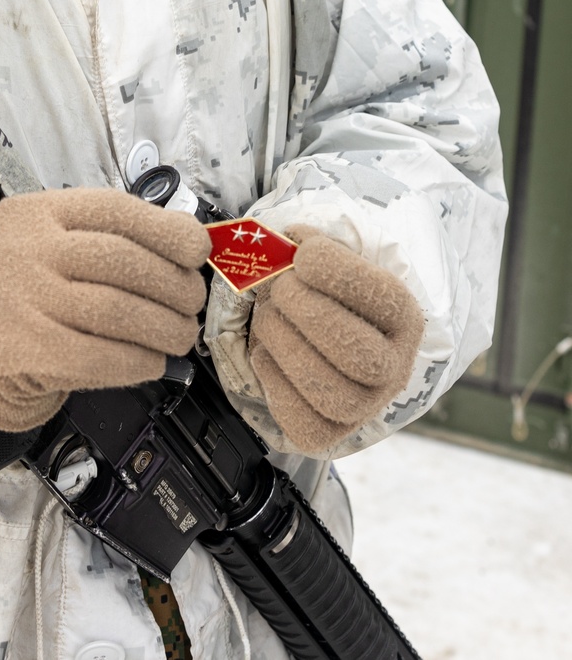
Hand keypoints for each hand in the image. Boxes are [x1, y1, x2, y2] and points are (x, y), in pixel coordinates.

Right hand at [0, 188, 210, 431]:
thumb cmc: (28, 294)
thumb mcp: (50, 245)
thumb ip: (105, 238)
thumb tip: (188, 247)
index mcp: (36, 211)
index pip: (115, 209)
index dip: (166, 230)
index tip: (198, 252)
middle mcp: (23, 248)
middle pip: (120, 261)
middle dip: (172, 285)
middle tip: (193, 304)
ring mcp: (17, 299)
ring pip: (115, 311)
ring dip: (163, 328)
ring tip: (180, 336)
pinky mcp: (18, 350)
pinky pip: (97, 357)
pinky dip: (137, 361)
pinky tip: (152, 362)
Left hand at [249, 227, 423, 453]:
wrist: (327, 329)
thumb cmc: (329, 290)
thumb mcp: (333, 260)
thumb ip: (315, 247)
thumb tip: (282, 241)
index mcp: (405, 320)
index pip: (385, 299)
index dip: (338, 272)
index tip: (303, 252)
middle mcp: (394, 369)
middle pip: (361, 356)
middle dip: (308, 313)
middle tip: (280, 285)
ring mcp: (364, 406)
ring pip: (328, 391)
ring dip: (284, 344)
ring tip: (267, 315)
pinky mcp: (329, 432)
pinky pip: (301, 420)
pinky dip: (274, 382)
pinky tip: (266, 351)